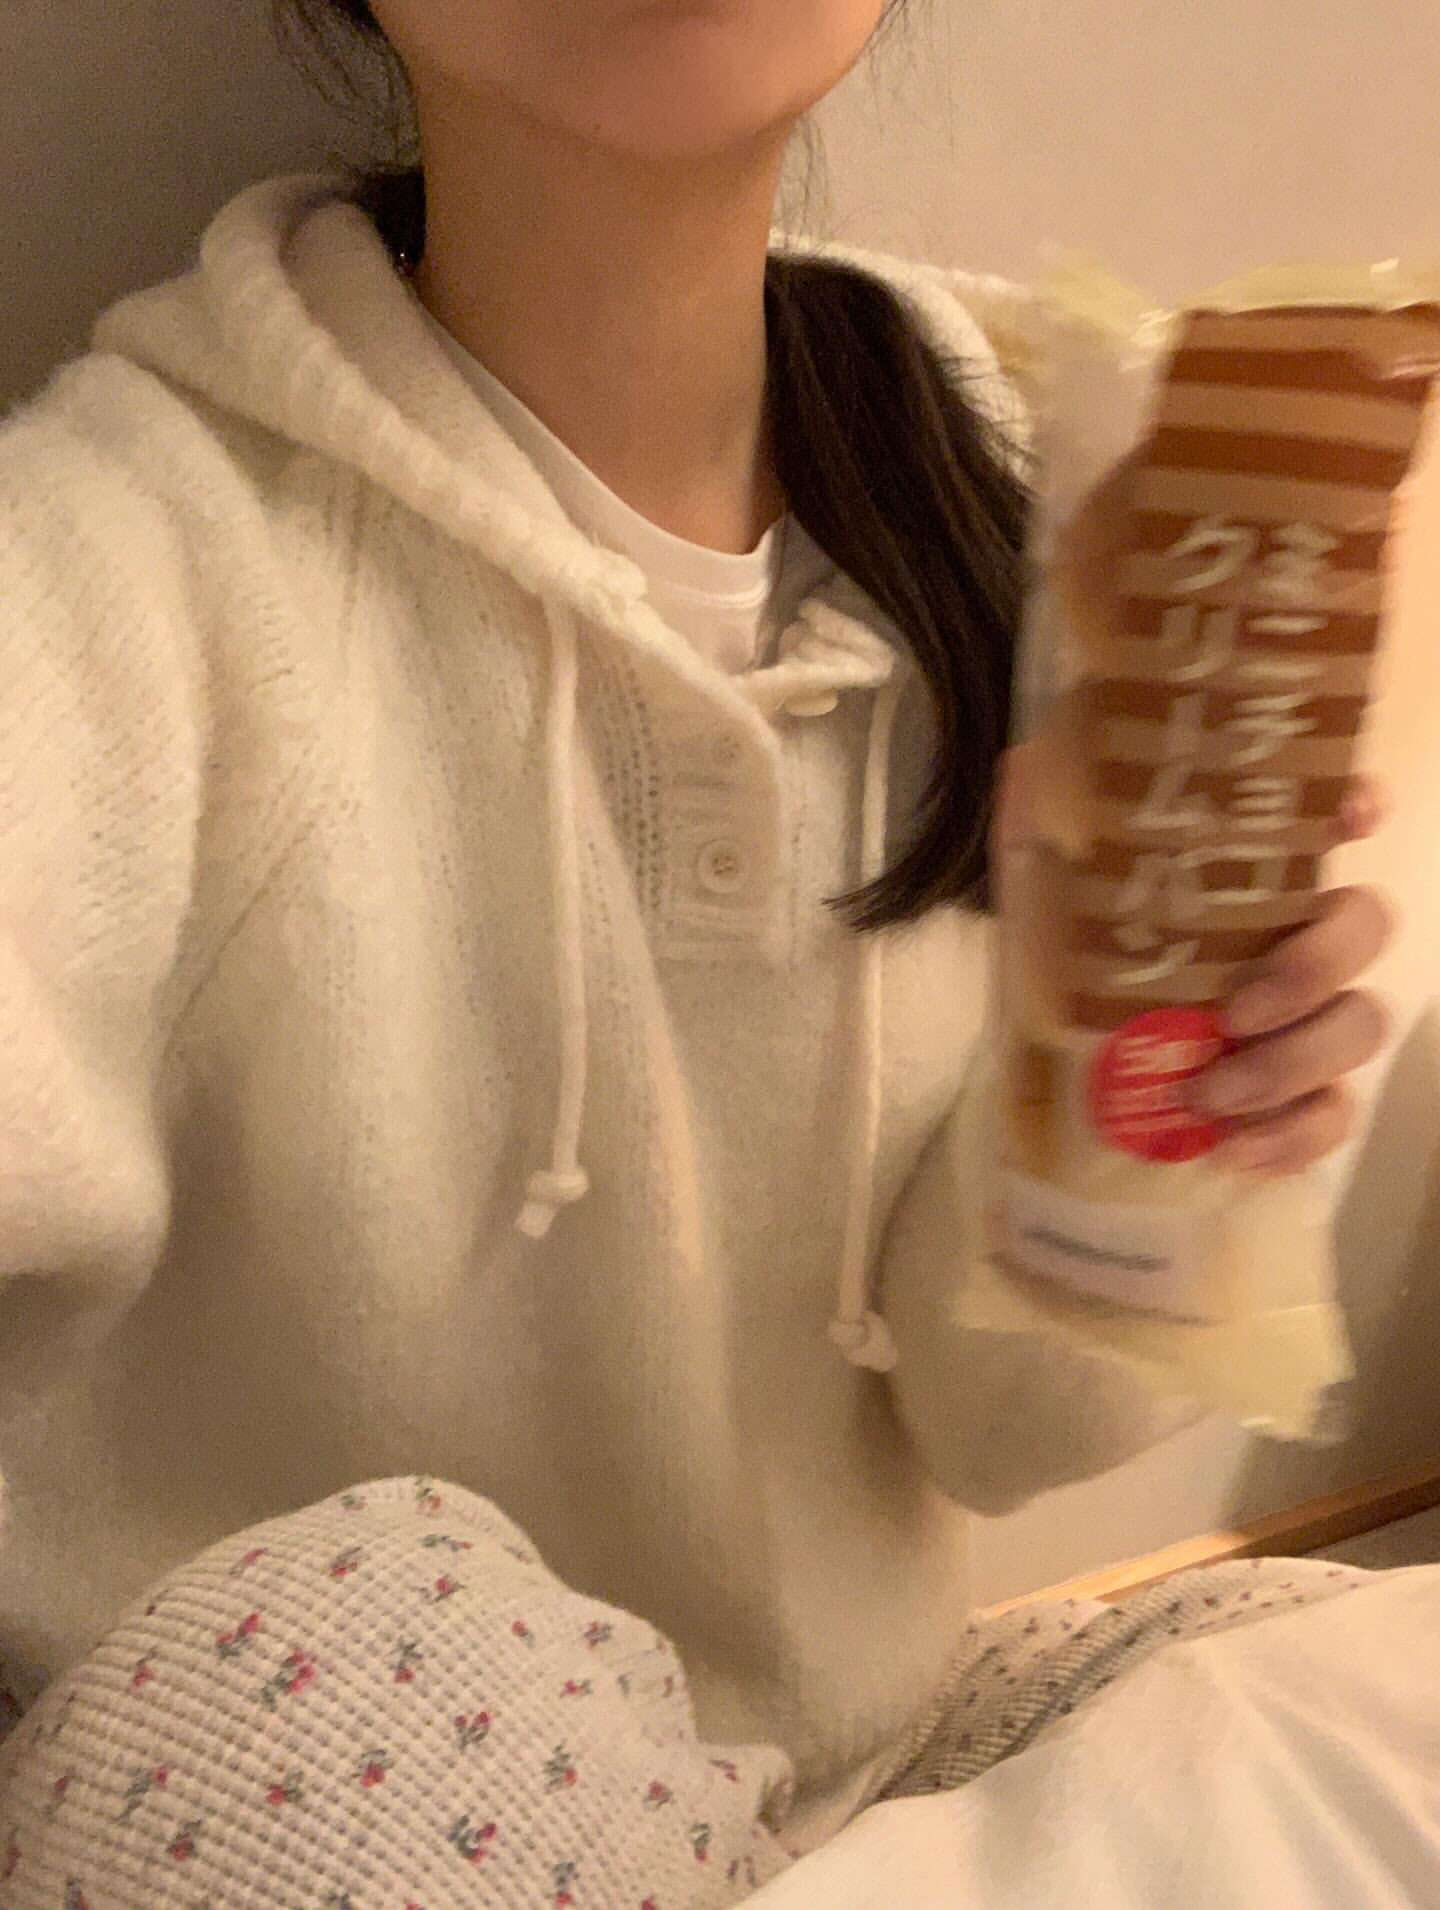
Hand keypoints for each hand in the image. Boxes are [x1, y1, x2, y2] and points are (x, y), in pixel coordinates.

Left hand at [991, 756, 1397, 1176]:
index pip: (1327, 815)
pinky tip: (1231, 1148)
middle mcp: (1292, 933)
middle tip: (1233, 1012)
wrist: (1036, 1054)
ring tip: (1205, 1094)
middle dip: (1314, 968)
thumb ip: (1043, 807)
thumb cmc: (1059, 942)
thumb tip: (1031, 769)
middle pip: (1366, 926)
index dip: (1354, 807)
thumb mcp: (1037, 866)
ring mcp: (1302, 1018)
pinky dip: (1292, 1138)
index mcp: (1245, 870)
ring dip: (1292, 1064)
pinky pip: (1332, 1118)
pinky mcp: (1292, 1098)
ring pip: (1359, 1026)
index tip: (1350, 819)